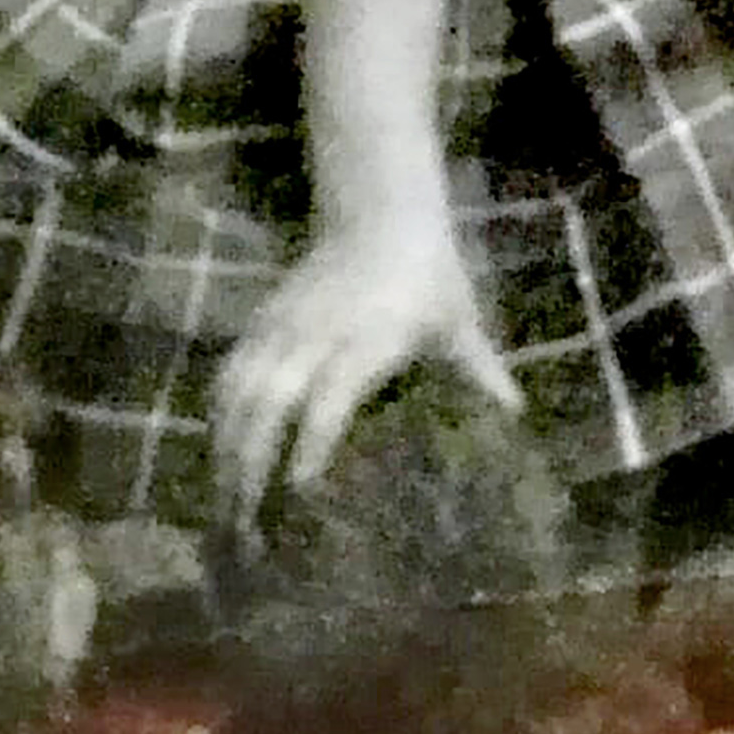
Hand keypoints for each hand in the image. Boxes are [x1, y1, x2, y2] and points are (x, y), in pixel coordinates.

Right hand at [211, 225, 519, 546]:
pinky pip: (230, 369)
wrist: (382, 211)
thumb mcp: (457, 318)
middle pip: (269, 401)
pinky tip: (217, 452)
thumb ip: (479, 369)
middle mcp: (316, 334)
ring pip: (239, 388)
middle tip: (243, 522)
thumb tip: (516, 414)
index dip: (312, 442)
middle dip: (250, 461)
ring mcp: (282, 325)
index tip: (299, 491)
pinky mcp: (263, 319)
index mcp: (368, 338)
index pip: (330, 397)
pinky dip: (219, 413)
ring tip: (222, 502)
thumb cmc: (428, 272)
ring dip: (225, 444)